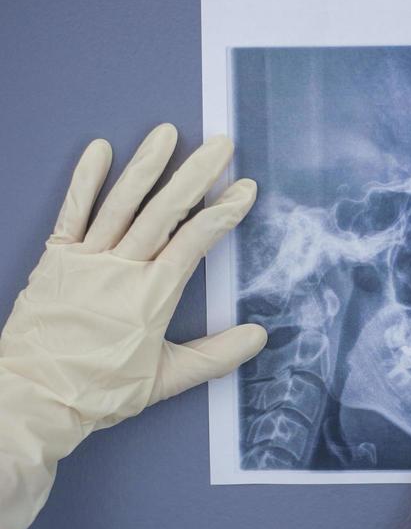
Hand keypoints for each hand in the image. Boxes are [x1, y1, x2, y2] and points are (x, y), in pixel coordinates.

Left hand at [0, 124, 265, 528]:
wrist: (35, 396)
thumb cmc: (100, 390)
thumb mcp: (165, 381)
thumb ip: (215, 357)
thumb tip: (258, 336)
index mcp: (151, 296)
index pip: (194, 242)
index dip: (222, 212)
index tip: (243, 188)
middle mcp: (121, 269)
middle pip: (164, 212)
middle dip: (195, 174)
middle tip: (219, 144)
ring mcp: (86, 259)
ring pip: (122, 204)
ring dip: (146, 165)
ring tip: (167, 132)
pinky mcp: (56, 258)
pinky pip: (72, 212)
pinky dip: (86, 180)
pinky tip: (99, 149)